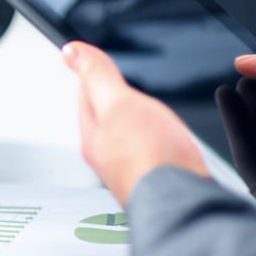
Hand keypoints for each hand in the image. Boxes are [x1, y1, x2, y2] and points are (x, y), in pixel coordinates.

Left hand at [63, 41, 208, 205]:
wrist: (184, 204)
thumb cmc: (151, 159)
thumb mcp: (118, 103)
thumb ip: (96, 76)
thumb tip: (71, 51)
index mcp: (93, 135)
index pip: (85, 94)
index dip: (92, 72)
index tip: (92, 58)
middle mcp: (108, 156)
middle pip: (107, 116)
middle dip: (115, 97)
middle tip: (117, 81)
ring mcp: (132, 169)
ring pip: (128, 135)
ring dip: (135, 119)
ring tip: (139, 108)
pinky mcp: (157, 180)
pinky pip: (151, 151)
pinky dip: (156, 138)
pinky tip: (165, 141)